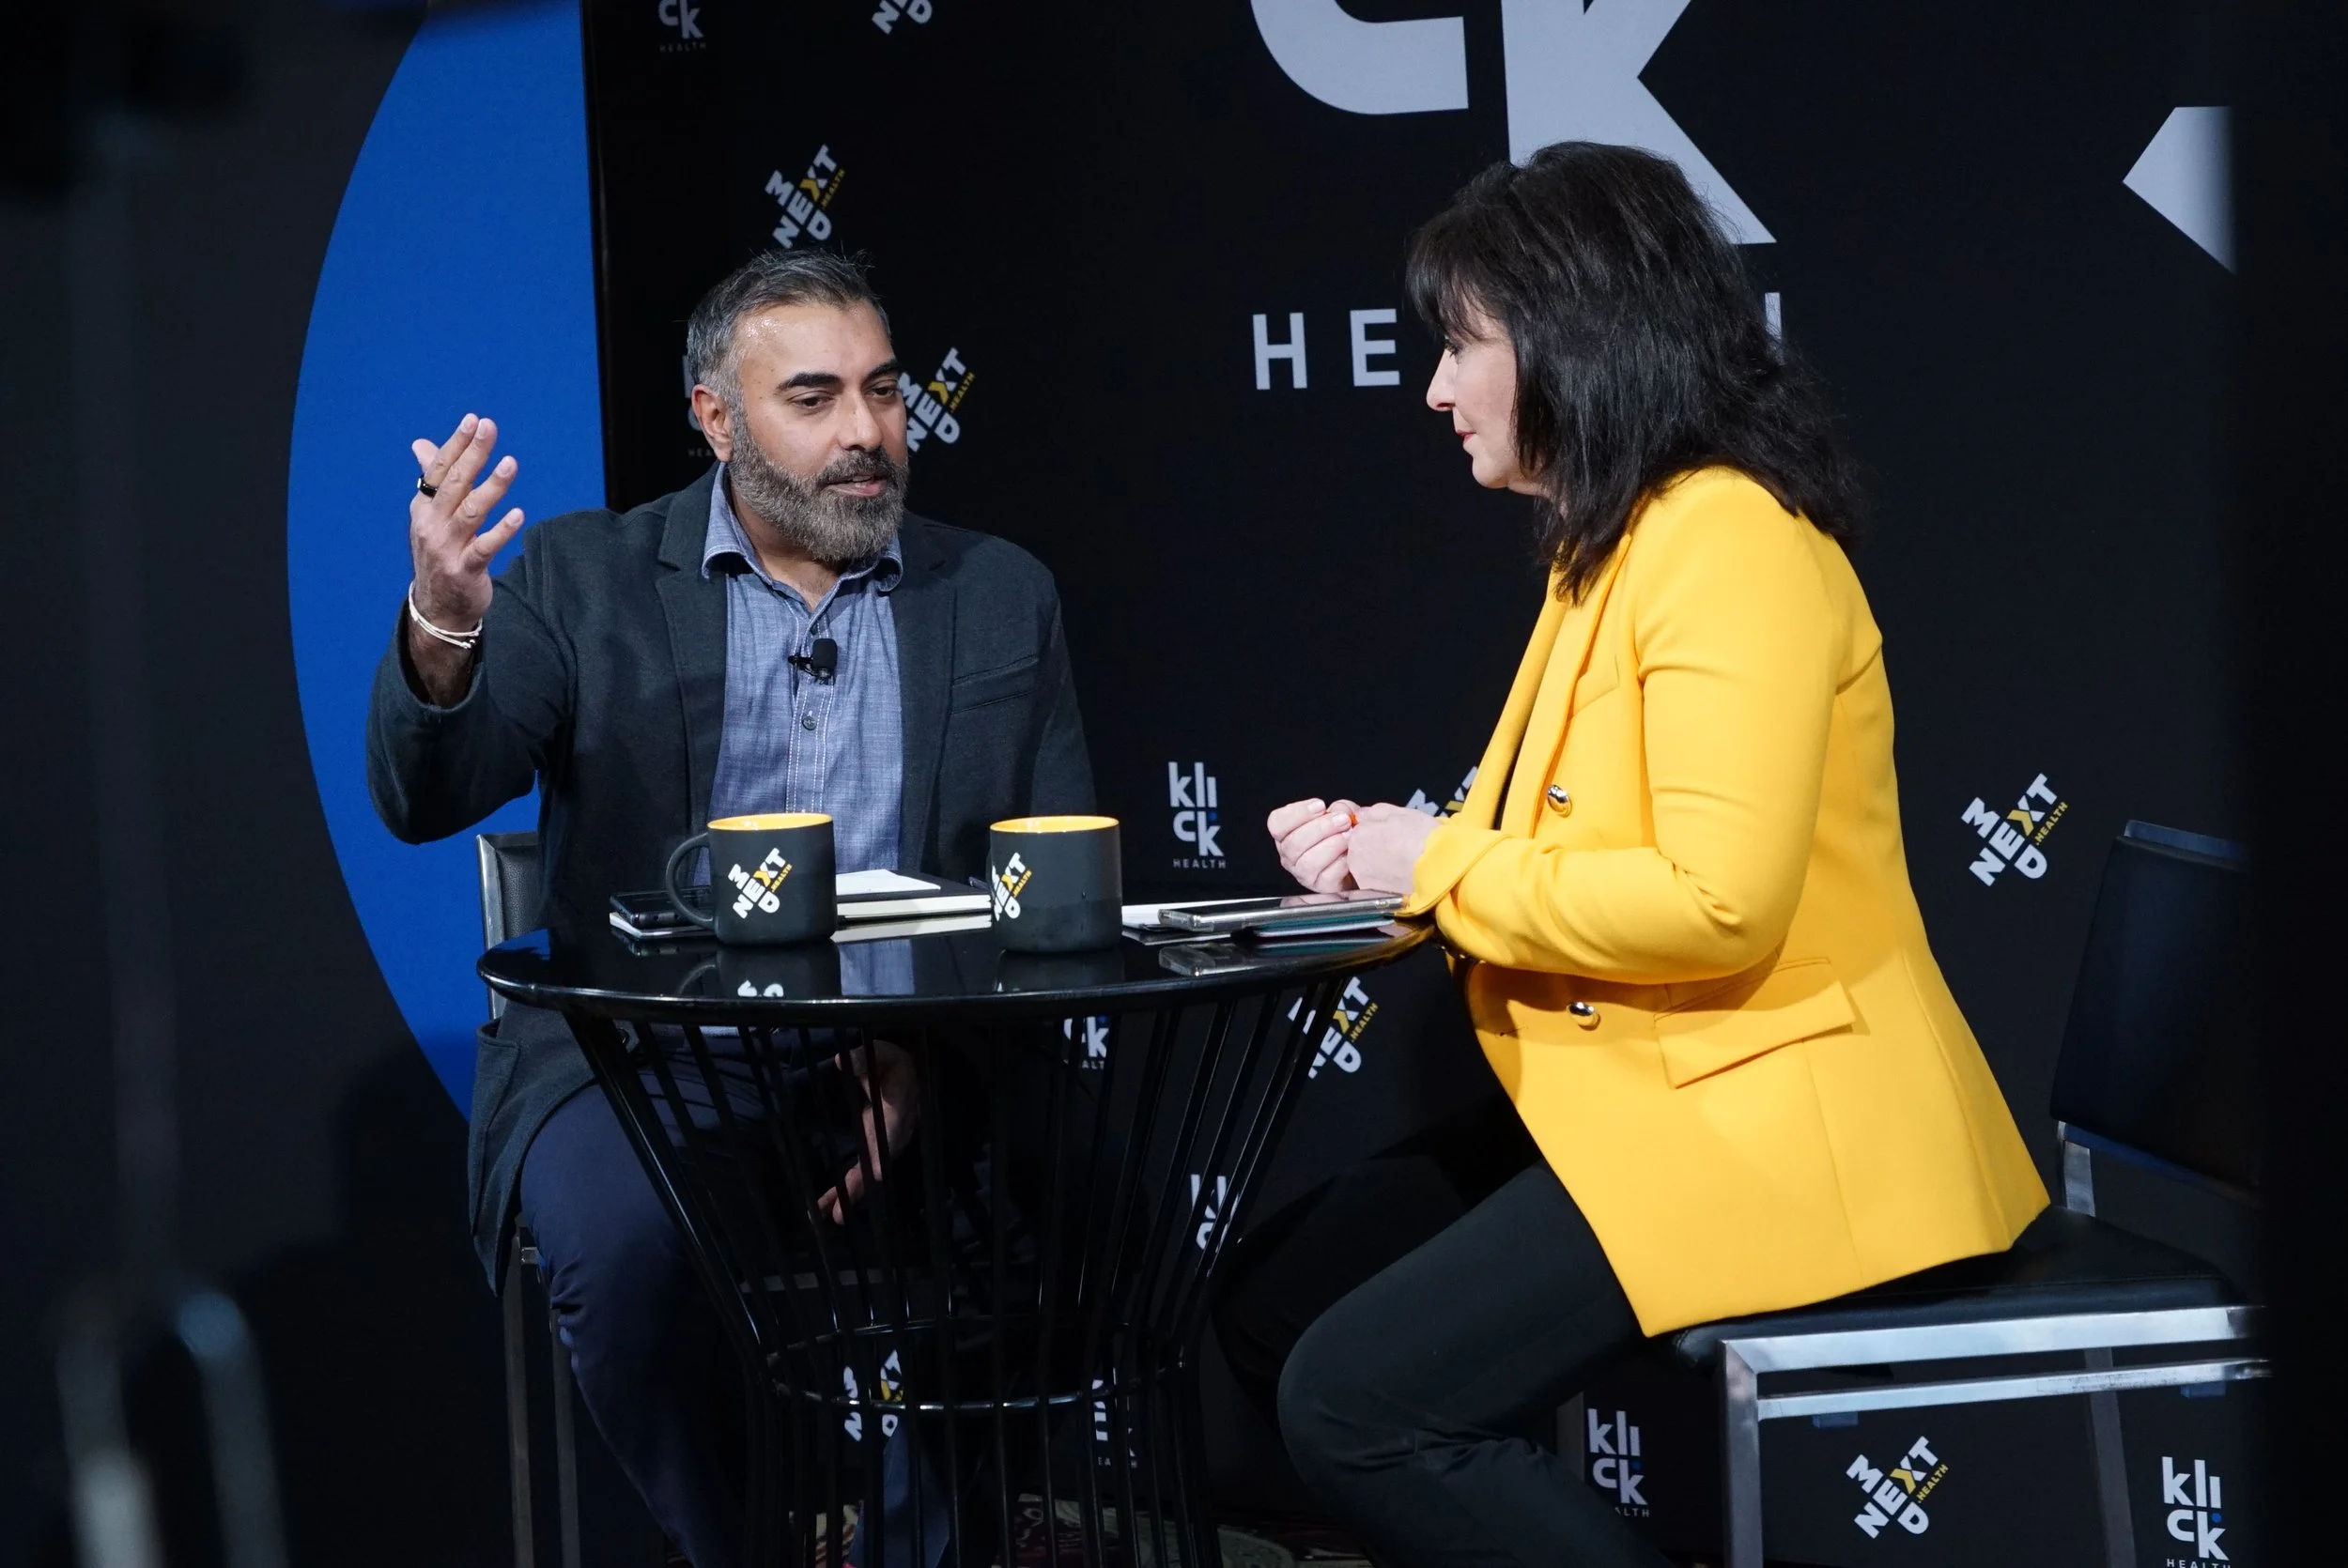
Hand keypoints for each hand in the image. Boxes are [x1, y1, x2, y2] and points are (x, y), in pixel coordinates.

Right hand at [409, 413, 524, 626]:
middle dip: (473, 454)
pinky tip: (519, 514)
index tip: (474, 421)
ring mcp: (447, 548)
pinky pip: (485, 547)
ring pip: (471, 511)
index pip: (440, 469)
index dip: (456, 444)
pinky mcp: (465, 570)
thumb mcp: (431, 516)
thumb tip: (421, 444)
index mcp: (424, 506)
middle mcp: (432, 524)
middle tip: (490, 429)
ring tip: (510, 463)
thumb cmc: (439, 553)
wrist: (436, 607)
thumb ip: (433, 480)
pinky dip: (502, 530)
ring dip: (492, 487)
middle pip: (455, 483)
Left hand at [818, 1040, 919, 1223]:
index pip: (891, 1131)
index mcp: (899, 1107)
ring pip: (867, 1173)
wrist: (909, 1074)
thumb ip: (863, 1059)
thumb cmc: (893, 1063)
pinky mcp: (872, 1149)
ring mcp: (883, 1144)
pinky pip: (859, 1172)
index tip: (875, 1173)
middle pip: (878, 1162)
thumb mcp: (882, 1054)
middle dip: (861, 1185)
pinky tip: (823, 1208)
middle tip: (843, 1210)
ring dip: (849, 1195)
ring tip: (832, 1217)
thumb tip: (840, 1061)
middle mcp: (894, 1132)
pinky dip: (843, 1190)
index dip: (883, 1152)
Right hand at [1268, 798, 1360, 892]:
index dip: (1297, 813)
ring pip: (1308, 862)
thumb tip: (1341, 811)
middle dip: (1321, 827)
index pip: (1277, 823)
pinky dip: (1341, 863)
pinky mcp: (1320, 886)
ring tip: (1349, 835)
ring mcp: (1303, 873)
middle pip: (1293, 842)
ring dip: (1332, 845)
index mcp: (1287, 834)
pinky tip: (1350, 854)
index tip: (1320, 805)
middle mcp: (1290, 855)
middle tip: (1343, 819)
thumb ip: (1339, 808)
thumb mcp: (1341, 814)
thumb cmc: (1345, 834)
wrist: (1360, 858)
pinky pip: (1326, 876)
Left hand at [1344, 803, 1440, 894]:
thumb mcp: (1400, 813)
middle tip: (1397, 848)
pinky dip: (1384, 880)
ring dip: (1377, 865)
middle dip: (1373, 847)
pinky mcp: (1374, 895)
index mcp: (1359, 834)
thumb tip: (1363, 815)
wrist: (1440, 869)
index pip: (1359, 830)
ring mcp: (1362, 878)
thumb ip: (1375, 812)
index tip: (1390, 834)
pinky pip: (1374, 883)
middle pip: (1359, 849)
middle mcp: (1355, 857)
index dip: (1376, 830)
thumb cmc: (1423, 838)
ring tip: (1400, 863)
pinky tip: (1400, 876)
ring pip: (1366, 867)